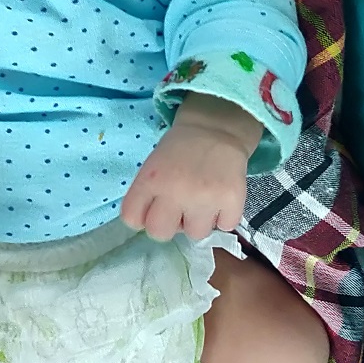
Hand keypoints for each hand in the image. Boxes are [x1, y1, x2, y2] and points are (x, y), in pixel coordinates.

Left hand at [120, 95, 258, 241]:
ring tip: (204, 199)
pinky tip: (221, 197)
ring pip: (196, 234)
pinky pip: (225, 226)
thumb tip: (149, 225)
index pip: (132, 219)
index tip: (154, 208)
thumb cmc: (181, 149)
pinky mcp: (231, 201)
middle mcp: (174, 192)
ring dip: (200, 220)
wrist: (217, 128)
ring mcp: (204, 199)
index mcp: (150, 180)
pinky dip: (225, 216)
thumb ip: (147, 194)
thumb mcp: (153, 165)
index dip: (143, 217)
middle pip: (160, 234)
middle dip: (170, 225)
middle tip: (181, 209)